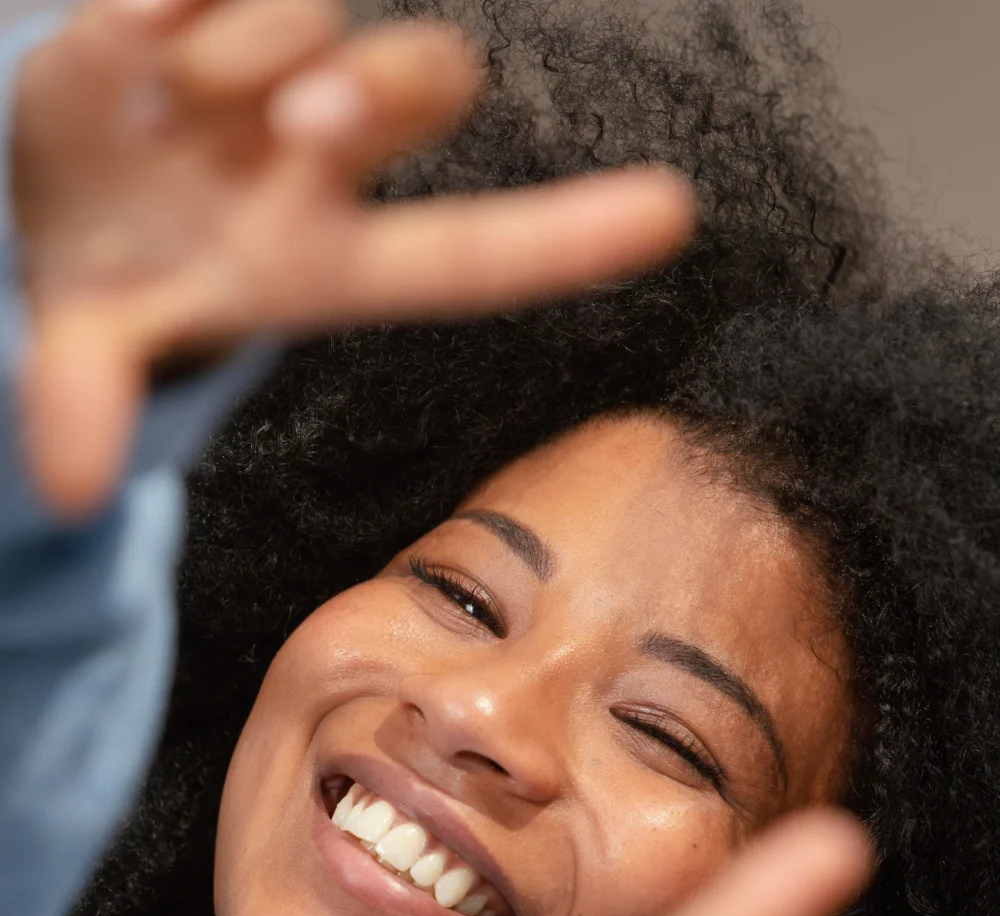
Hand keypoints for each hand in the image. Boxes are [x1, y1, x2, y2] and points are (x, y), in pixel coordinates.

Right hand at [10, 0, 693, 510]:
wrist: (46, 188)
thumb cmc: (116, 278)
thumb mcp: (100, 342)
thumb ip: (86, 395)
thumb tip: (59, 485)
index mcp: (323, 256)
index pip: (465, 252)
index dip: (566, 237)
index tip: (674, 214)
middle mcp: (318, 150)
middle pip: (421, 87)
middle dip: (377, 96)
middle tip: (305, 120)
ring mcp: (264, 64)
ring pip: (320, 14)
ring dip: (260, 44)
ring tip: (167, 95)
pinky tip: (145, 17)